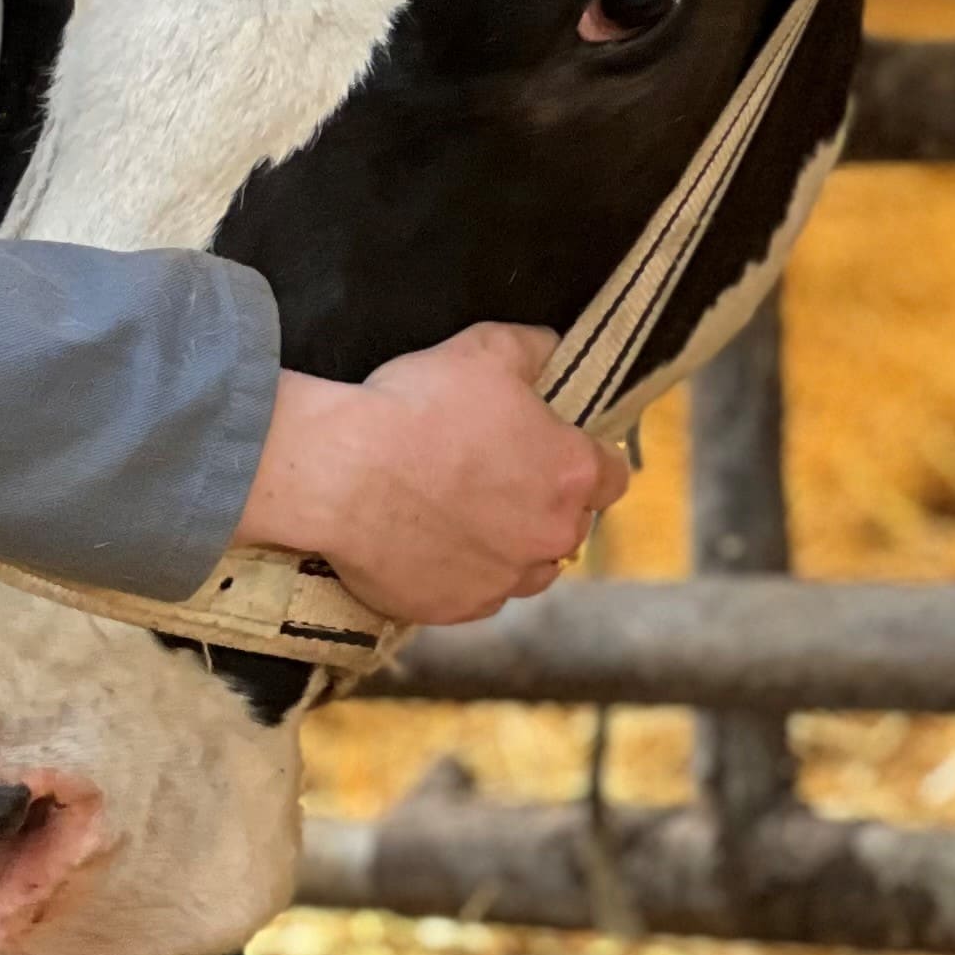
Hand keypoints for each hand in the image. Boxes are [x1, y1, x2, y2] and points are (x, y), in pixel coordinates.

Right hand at [238, 324, 629, 628]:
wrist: (341, 472)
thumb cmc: (418, 406)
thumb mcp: (483, 350)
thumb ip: (531, 348)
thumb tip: (550, 346)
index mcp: (571, 474)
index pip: (613, 477)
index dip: (587, 460)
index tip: (557, 451)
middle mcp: (551, 536)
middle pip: (571, 526)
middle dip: (544, 505)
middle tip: (495, 478)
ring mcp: (505, 580)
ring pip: (528, 569)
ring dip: (510, 547)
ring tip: (464, 517)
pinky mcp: (458, 608)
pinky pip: (476, 595)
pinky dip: (462, 574)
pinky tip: (429, 543)